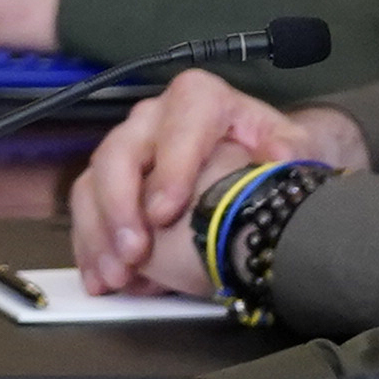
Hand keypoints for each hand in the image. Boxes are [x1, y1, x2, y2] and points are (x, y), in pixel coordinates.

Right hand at [64, 72, 370, 292]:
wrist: (254, 165)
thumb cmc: (269, 154)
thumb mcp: (292, 145)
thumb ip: (289, 148)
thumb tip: (278, 155)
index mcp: (199, 101)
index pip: (177, 127)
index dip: (168, 169)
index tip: (165, 213)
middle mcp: (154, 118)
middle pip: (119, 153)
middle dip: (120, 208)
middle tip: (133, 253)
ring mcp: (128, 149)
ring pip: (93, 183)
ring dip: (98, 233)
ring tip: (115, 276)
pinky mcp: (110, 181)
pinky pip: (86, 210)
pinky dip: (90, 247)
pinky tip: (99, 277)